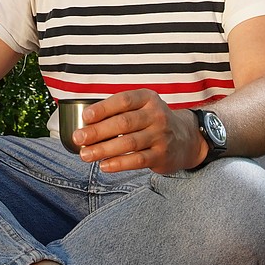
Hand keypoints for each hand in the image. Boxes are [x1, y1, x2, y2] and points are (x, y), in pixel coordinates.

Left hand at [71, 90, 203, 174]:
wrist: (186, 139)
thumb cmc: (151, 121)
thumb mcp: (141, 107)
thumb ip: (118, 111)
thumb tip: (86, 123)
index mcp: (147, 98)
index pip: (123, 101)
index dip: (103, 108)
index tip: (85, 117)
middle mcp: (156, 115)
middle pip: (123, 123)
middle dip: (97, 131)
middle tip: (78, 138)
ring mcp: (161, 136)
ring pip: (128, 143)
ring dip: (103, 150)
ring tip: (85, 155)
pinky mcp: (162, 155)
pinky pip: (137, 160)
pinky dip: (119, 163)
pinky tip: (104, 165)